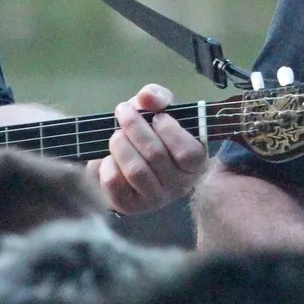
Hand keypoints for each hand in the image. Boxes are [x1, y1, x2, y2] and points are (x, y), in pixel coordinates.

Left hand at [92, 84, 208, 215]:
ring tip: (115, 135)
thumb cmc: (150, 134)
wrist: (125, 162)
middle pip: (156, 155)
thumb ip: (157, 98)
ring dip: (120, 145)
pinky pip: (115, 183)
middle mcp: (180, 185)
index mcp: (195, 163)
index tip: (156, 116)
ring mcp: (155, 198)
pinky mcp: (131, 206)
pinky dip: (107, 165)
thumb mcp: (158, 111)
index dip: (170, 130)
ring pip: (135, 170)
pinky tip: (109, 158)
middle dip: (135, 128)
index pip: (188, 152)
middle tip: (123, 112)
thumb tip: (146, 97)